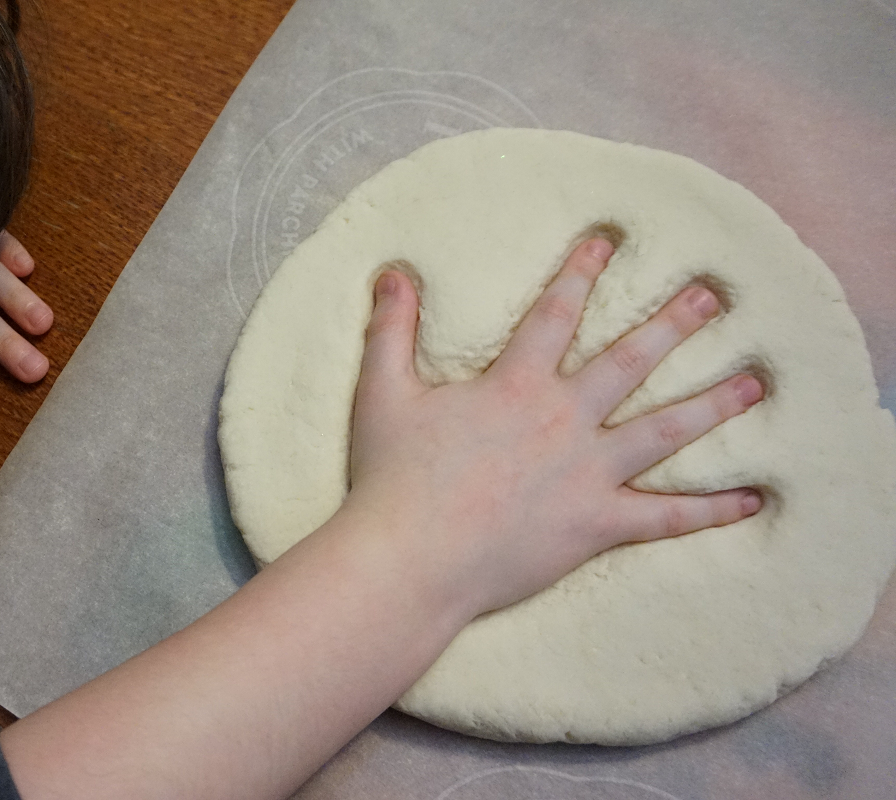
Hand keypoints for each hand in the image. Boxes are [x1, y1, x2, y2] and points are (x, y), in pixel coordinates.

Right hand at [345, 238, 764, 618]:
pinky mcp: (597, 525)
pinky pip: (665, 516)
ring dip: (713, 405)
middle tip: (713, 296)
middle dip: (673, 324)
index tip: (609, 239)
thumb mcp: (382, 393)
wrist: (411, 558)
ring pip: (664, 431)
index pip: (556, 314)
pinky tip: (751, 499)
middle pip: (629, 362)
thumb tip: (393, 273)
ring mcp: (588, 474)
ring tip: (754, 383)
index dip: (581, 272)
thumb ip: (391, 330)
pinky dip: (710, 510)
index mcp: (516, 386)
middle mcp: (563, 420)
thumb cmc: (393, 478)